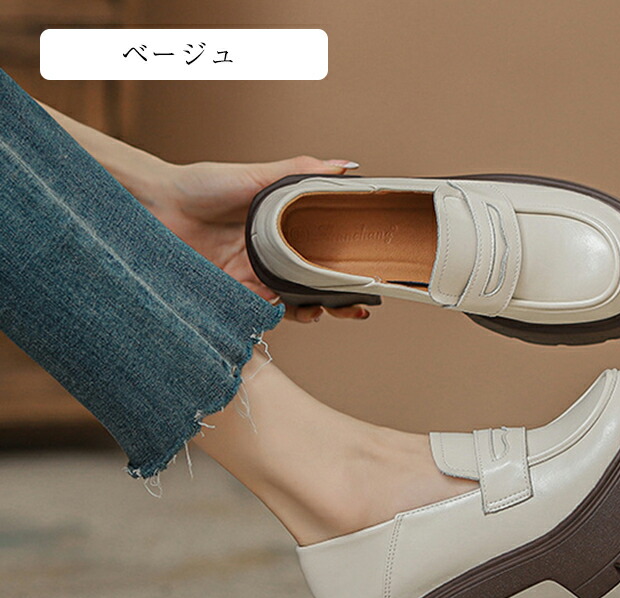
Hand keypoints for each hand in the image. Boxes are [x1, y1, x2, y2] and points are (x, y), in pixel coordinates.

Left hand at [150, 155, 368, 322]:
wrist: (156, 205)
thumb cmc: (202, 184)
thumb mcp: (255, 175)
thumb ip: (299, 171)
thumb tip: (346, 165)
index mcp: (284, 230)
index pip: (324, 253)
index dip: (348, 267)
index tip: (371, 274)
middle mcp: (273, 257)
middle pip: (316, 285)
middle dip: (341, 299)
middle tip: (360, 306)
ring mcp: (255, 278)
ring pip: (295, 303)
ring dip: (317, 311)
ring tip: (331, 310)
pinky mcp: (234, 295)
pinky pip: (263, 314)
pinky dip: (282, 318)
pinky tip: (298, 313)